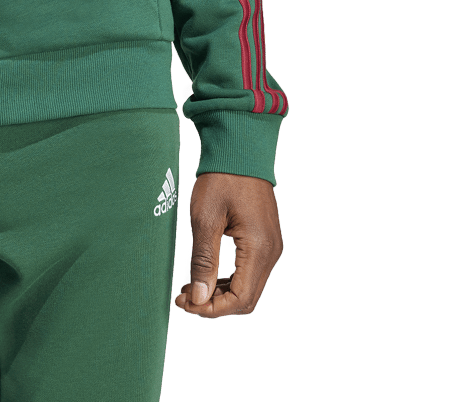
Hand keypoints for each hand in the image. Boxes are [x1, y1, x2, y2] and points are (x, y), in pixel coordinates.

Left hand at [174, 171, 281, 316]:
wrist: (240, 148)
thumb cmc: (221, 178)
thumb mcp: (205, 218)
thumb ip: (204, 260)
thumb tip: (200, 299)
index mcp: (259, 249)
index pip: (240, 299)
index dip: (212, 308)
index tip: (185, 302)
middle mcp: (272, 252)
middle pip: (246, 298)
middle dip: (215, 304)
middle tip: (184, 296)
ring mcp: (272, 246)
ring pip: (249, 287)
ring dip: (221, 293)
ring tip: (191, 286)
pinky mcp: (266, 240)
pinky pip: (250, 272)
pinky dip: (229, 279)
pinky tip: (207, 273)